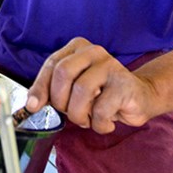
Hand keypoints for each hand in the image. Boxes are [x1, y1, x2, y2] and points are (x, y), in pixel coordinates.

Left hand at [26, 38, 157, 133]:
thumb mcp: (73, 90)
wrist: (140, 97)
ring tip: (89, 119)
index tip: (33, 106)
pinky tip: (106, 122)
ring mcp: (111, 66)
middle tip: (70, 113)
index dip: (40, 87)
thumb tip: (31, 104)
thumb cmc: (102, 94)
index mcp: (78, 48)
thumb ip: (53, 91)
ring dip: (80, 115)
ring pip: (81, 92)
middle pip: (63, 73)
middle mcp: (94, 52)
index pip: (52, 64)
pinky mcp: (124, 84)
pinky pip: (101, 110)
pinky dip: (99, 124)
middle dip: (61, 101)